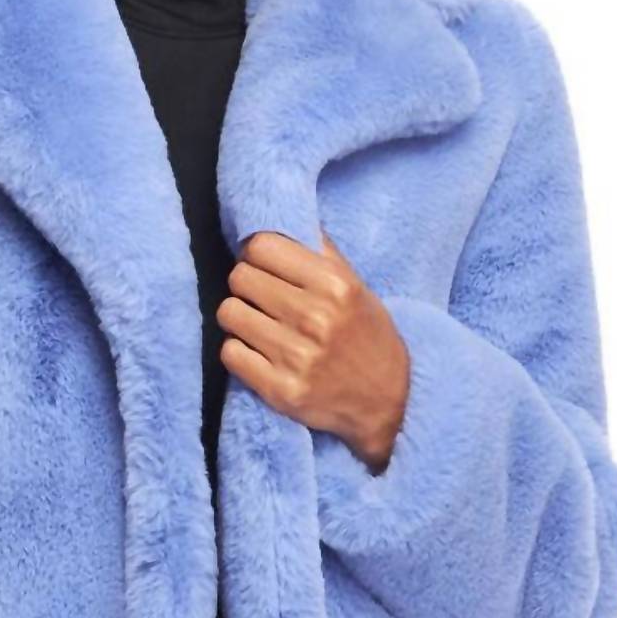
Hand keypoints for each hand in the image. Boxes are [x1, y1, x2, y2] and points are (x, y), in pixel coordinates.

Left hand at [217, 231, 409, 472]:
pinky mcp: (280, 390)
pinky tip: (258, 353)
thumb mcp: (355, 286)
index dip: (256, 255)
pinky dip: (239, 351)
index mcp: (334, 285)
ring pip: (229, 313)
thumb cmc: (367, 336)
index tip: (265, 268)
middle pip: (240, 278)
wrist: (387, 400)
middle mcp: (314, 319)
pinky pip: (230, 353)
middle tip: (262, 300)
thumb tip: (279, 217)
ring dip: (239, 318)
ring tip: (260, 326)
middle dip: (247, 286)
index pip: (261, 247)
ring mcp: (296, 357)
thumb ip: (319, 253)